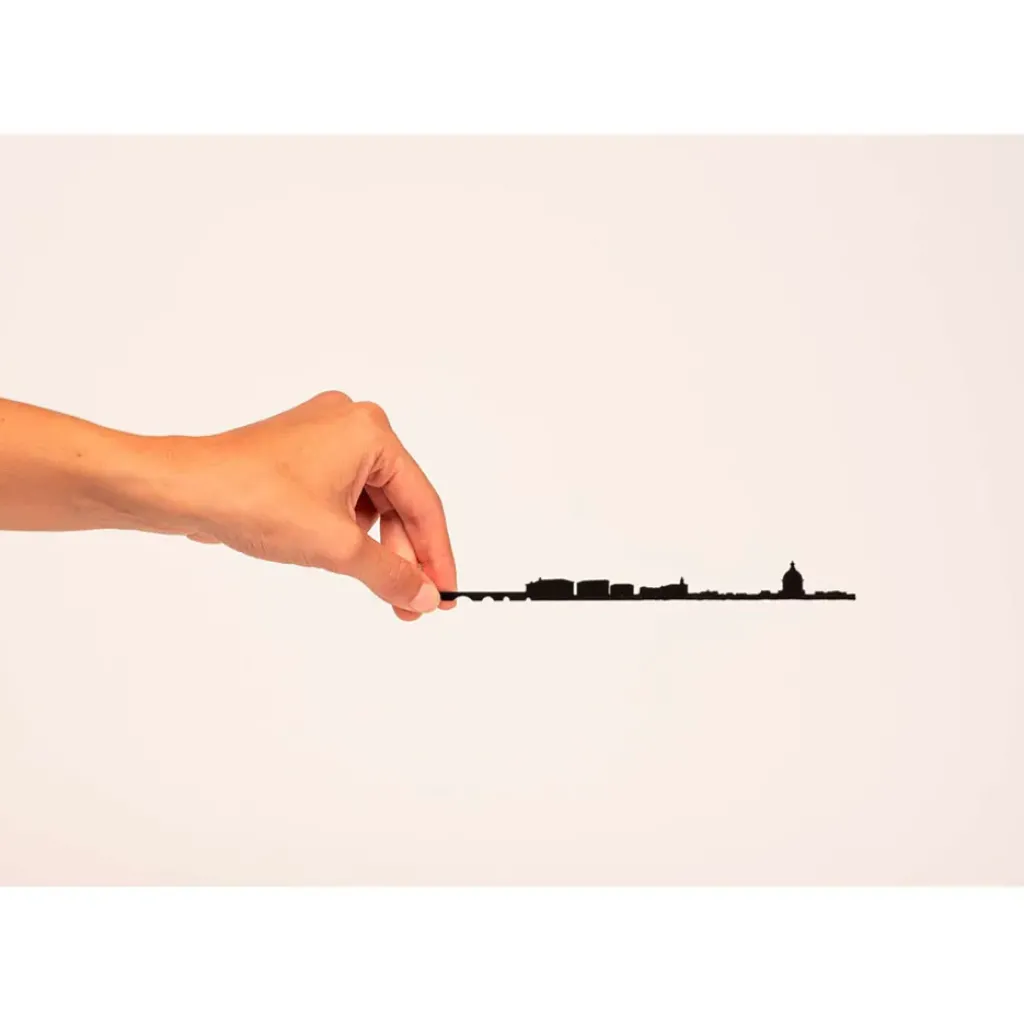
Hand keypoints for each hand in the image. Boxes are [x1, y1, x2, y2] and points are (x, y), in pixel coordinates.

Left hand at [175, 391, 456, 620]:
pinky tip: (338, 557)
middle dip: (402, 555)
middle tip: (407, 603)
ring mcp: (321, 434)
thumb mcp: (337, 547)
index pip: (423, 503)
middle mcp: (352, 423)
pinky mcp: (297, 451)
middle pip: (397, 501)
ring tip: (369, 583)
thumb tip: (425, 597)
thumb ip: (390, 574)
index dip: (436, 556)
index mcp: (372, 432)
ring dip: (373, 545)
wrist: (181, 488)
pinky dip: (345, 528)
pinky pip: (340, 494)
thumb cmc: (255, 500)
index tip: (443, 595)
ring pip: (368, 501)